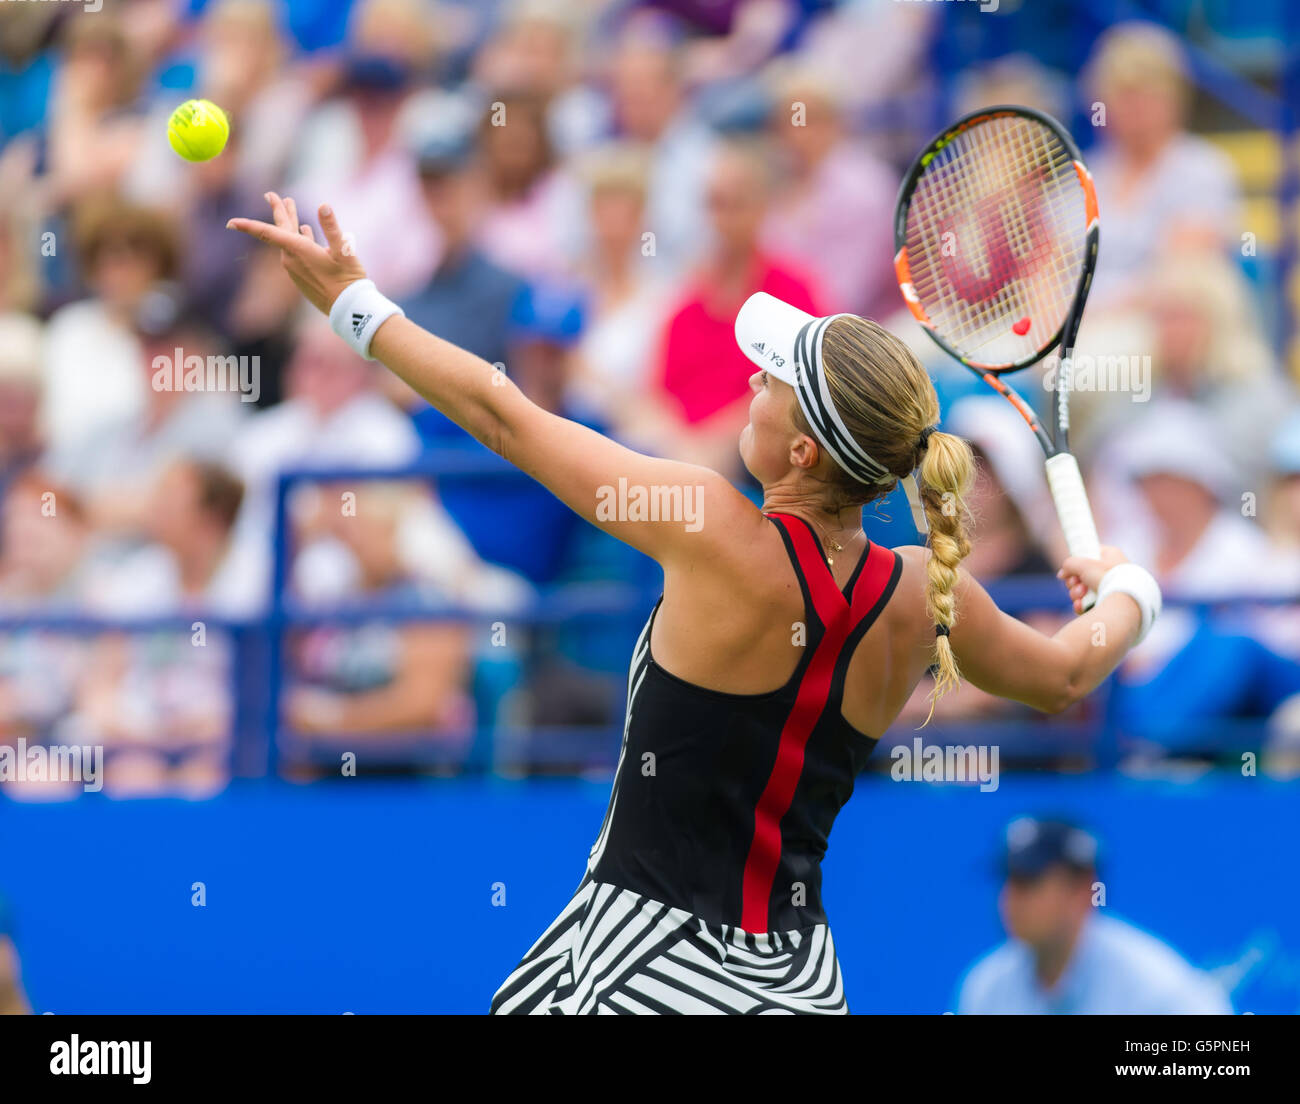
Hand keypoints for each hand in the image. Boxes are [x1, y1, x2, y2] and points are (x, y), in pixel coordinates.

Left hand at [227, 193, 366, 314]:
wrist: (349, 309)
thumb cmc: (348, 280)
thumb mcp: (344, 251)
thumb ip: (331, 227)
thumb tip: (323, 206)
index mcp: (298, 250)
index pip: (267, 233)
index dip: (248, 225)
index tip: (230, 222)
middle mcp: (292, 259)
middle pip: (278, 231)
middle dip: (278, 211)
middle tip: (270, 195)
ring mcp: (296, 269)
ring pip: (288, 241)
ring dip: (291, 223)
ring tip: (290, 207)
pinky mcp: (302, 276)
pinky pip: (296, 253)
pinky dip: (299, 238)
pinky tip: (306, 232)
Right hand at [1057, 545, 1127, 614]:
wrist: (1124, 601)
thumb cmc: (1107, 577)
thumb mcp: (1082, 564)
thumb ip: (1069, 564)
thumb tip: (1062, 574)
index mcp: (1112, 555)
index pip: (1091, 553)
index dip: (1078, 560)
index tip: (1070, 567)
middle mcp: (1113, 570)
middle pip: (1084, 574)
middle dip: (1074, 581)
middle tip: (1074, 583)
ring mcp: (1112, 587)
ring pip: (1085, 589)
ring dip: (1076, 593)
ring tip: (1080, 595)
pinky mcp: (1110, 602)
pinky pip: (1090, 602)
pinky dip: (1083, 603)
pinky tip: (1080, 604)